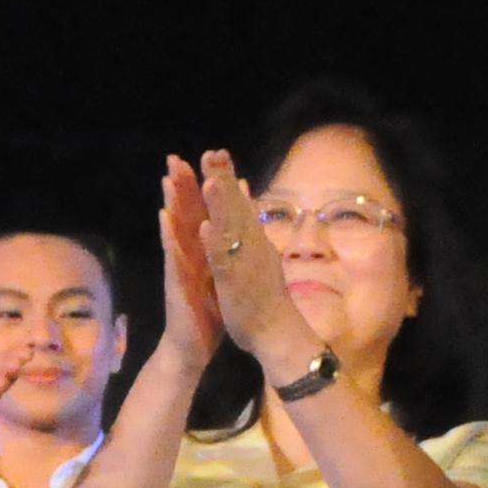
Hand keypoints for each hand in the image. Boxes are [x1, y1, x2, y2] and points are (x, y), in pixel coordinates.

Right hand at [153, 157, 227, 374]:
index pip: (202, 215)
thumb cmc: (208, 313)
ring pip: (175, 231)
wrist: (194, 347)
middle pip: (185, 216)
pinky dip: (169, 236)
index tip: (207, 161)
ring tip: (167, 178)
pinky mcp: (176, 284)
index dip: (203, 188)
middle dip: (181, 186)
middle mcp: (188, 257)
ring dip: (171, 204)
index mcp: (202, 253)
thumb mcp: (218, 278)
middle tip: (175, 158)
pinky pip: (173, 256)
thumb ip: (221, 253)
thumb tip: (229, 233)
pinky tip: (164, 217)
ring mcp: (180, 269)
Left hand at [191, 154, 317, 372]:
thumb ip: (255, 232)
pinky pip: (224, 263)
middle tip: (212, 152)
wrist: (281, 335)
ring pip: (230, 231)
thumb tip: (251, 208)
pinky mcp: (235, 285)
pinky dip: (215, 245)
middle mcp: (251, 247)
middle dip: (223, 179)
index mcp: (253, 242)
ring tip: (209, 179)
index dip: (227, 178)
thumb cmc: (267, 300)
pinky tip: (206, 228)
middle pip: (235, 208)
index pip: (239, 204)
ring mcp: (243, 265)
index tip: (216, 152)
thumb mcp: (261, 259)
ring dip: (221, 205)